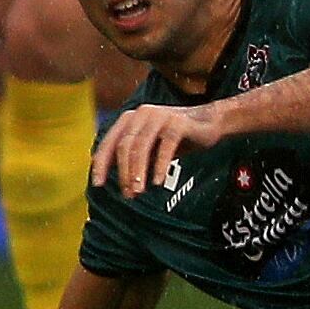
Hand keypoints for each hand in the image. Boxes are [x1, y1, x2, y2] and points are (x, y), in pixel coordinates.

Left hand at [91, 102, 224, 199]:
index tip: (98, 185)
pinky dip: (159, 166)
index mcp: (131, 118)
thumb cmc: (178, 137)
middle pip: (124, 146)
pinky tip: (158, 182)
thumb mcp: (152, 147)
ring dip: (138, 172)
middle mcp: (142, 114)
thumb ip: (135, 157)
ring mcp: (160, 116)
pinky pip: (165, 147)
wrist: (212, 122)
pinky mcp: (178, 122)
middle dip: (124, 173)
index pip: (109, 142)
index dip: (101, 164)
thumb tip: (117, 181)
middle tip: (128, 194)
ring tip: (139, 191)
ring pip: (141, 147)